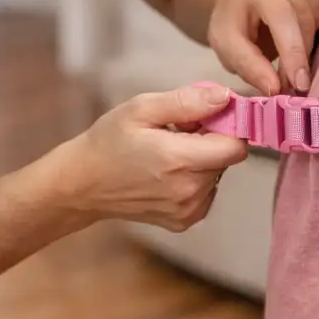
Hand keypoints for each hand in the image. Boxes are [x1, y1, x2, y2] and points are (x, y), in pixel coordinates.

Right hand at [52, 84, 249, 231]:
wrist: (82, 184)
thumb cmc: (108, 142)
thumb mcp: (141, 108)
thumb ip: (186, 102)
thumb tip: (224, 97)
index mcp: (179, 162)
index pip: (235, 146)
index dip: (228, 125)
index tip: (207, 115)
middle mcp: (189, 191)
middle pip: (226, 159)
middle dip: (211, 139)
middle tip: (179, 130)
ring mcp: (187, 211)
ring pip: (217, 174)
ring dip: (203, 159)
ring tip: (169, 150)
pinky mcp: (183, 221)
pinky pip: (206, 192)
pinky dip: (195, 178)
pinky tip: (167, 171)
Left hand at [207, 0, 318, 95]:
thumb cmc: (234, 20)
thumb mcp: (227, 45)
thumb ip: (248, 65)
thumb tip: (276, 89)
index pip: (280, 16)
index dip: (292, 52)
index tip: (299, 84)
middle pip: (302, 22)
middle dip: (299, 58)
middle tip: (293, 87)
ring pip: (315, 21)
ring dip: (306, 48)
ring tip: (291, 63)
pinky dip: (315, 30)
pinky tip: (298, 32)